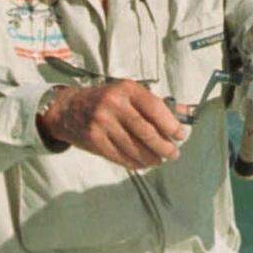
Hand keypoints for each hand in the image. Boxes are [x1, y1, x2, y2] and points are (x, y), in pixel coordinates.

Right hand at [38, 80, 184, 170]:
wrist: (67, 108)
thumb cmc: (105, 100)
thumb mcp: (127, 93)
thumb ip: (155, 103)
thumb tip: (185, 113)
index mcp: (126, 89)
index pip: (154, 108)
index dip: (170, 124)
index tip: (180, 135)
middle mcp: (113, 104)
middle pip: (146, 131)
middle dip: (164, 146)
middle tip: (173, 154)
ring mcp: (102, 123)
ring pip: (134, 147)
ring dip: (151, 158)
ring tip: (159, 160)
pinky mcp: (94, 139)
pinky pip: (119, 156)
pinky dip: (134, 162)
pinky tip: (143, 164)